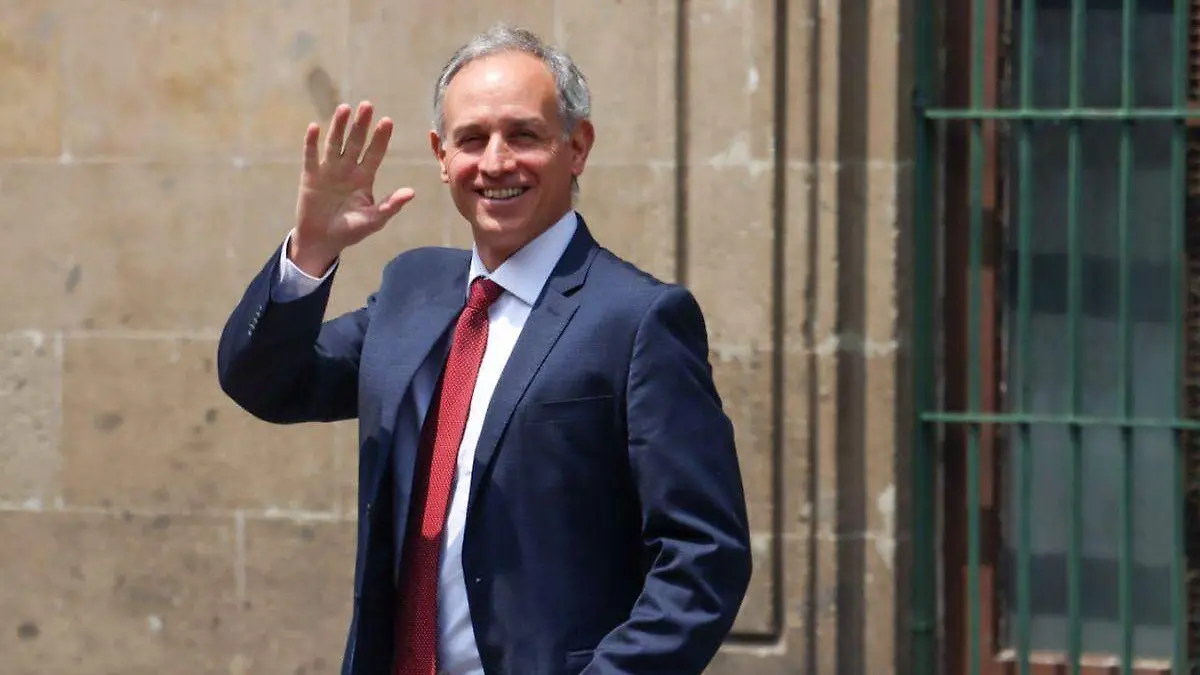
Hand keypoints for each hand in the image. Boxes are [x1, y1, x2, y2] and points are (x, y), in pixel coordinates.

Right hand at [291, 101, 415, 275]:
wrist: (323, 241)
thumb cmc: (350, 230)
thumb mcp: (374, 220)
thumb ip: (391, 205)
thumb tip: (411, 192)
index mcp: (365, 177)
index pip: (375, 153)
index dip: (380, 138)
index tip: (387, 121)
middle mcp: (348, 169)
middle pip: (356, 142)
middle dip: (361, 125)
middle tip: (368, 105)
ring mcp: (329, 170)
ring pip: (335, 143)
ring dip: (339, 126)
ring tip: (345, 108)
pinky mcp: (310, 175)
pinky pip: (311, 155)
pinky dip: (312, 142)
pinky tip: (315, 127)